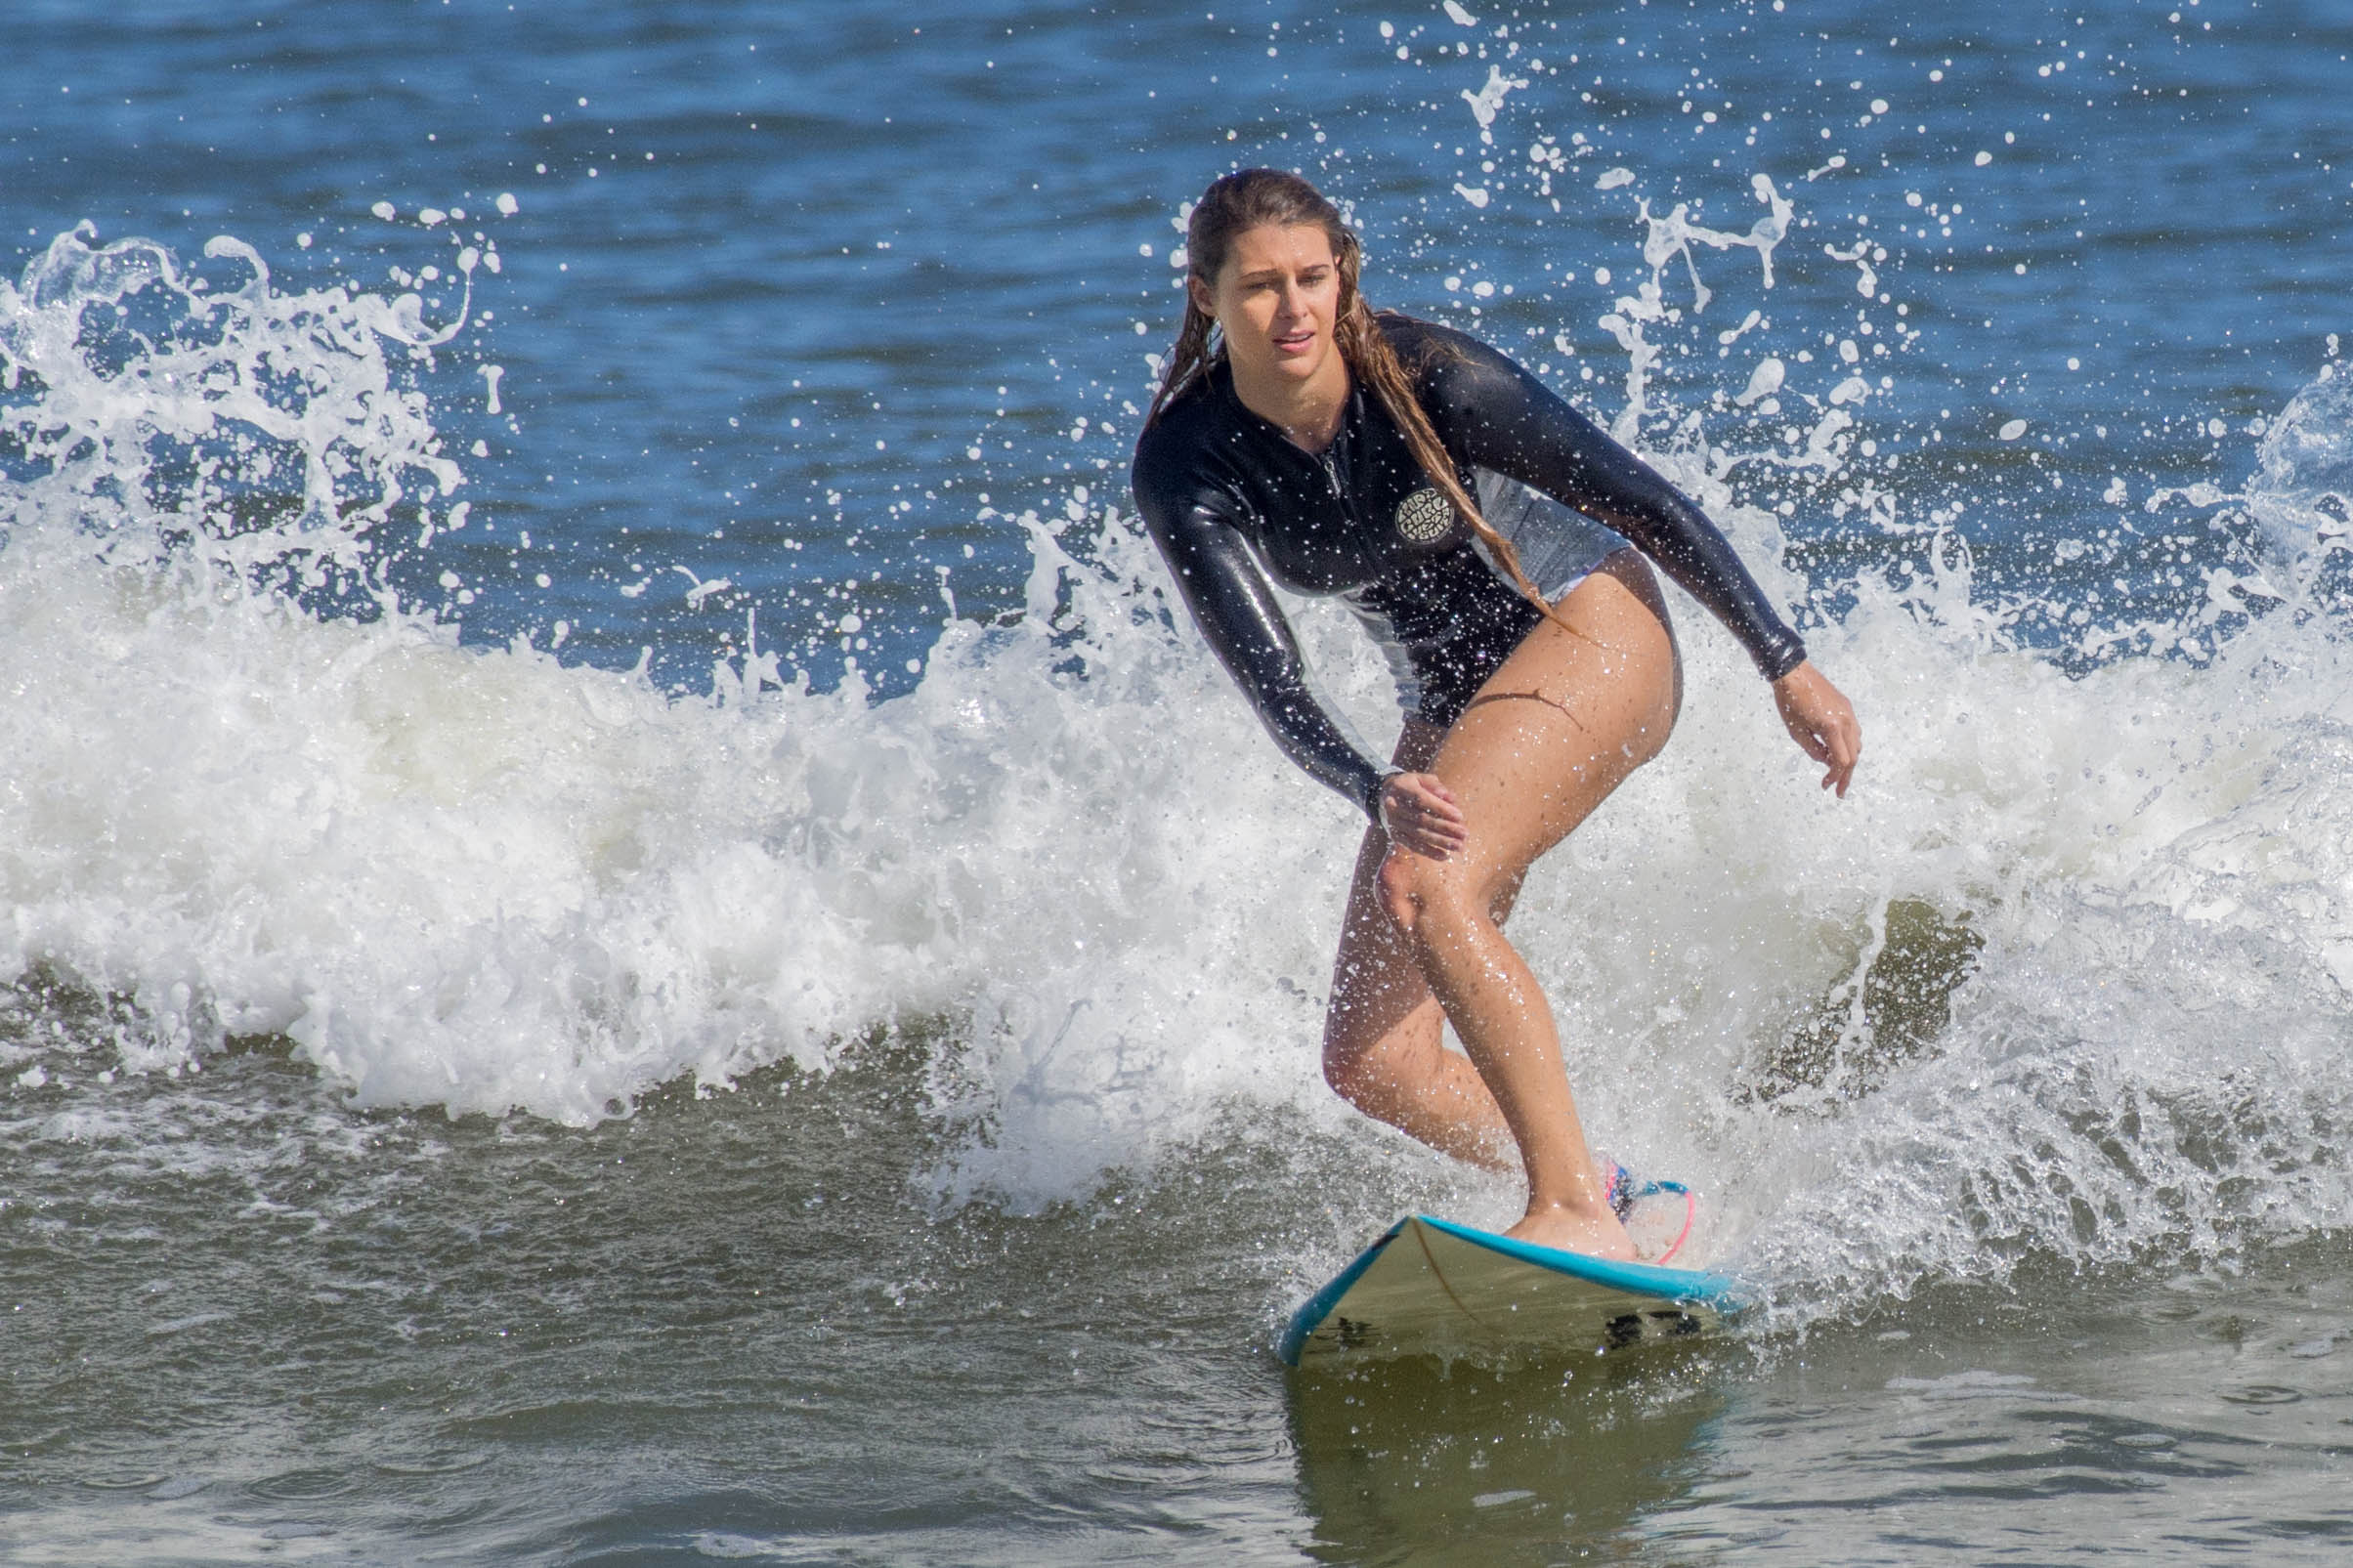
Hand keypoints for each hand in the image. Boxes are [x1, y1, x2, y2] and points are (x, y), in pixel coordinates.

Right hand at [1378, 771, 1468, 859]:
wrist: (1383, 795)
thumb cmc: (1410, 786)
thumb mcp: (1420, 779)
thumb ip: (1436, 786)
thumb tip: (1451, 798)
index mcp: (1401, 788)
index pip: (1422, 800)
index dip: (1441, 808)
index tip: (1459, 816)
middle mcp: (1393, 806)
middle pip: (1422, 819)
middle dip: (1445, 828)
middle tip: (1464, 834)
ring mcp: (1393, 823)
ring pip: (1419, 834)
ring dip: (1440, 842)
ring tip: (1459, 846)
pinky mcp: (1395, 835)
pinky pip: (1413, 846)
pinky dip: (1429, 852)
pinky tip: (1444, 856)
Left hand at [1771, 661, 1860, 797]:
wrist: (1794, 673)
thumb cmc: (1790, 702)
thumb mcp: (1797, 732)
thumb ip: (1813, 750)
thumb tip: (1826, 762)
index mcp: (1832, 727)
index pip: (1842, 761)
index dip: (1836, 777)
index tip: (1827, 787)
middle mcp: (1846, 720)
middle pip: (1854, 756)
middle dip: (1846, 775)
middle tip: (1837, 790)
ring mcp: (1848, 713)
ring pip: (1856, 744)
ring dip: (1847, 760)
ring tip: (1833, 771)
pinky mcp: (1846, 707)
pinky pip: (1853, 732)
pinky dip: (1847, 745)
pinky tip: (1834, 752)